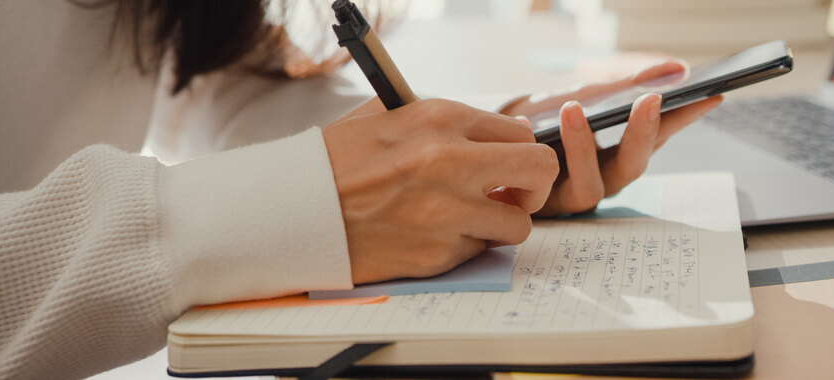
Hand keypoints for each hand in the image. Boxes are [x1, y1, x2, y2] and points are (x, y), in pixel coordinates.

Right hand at [323, 98, 558, 283]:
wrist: (292, 210)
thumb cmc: (335, 164)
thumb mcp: (387, 116)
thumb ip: (443, 123)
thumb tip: (493, 134)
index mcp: (441, 119)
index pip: (520, 132)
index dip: (518, 153)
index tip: (507, 167)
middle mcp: (452, 161)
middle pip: (541, 170)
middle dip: (535, 187)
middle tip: (513, 196)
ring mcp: (448, 211)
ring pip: (519, 224)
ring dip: (499, 225)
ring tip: (466, 221)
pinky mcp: (437, 253)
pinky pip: (478, 252)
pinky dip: (462, 248)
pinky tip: (430, 237)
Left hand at [500, 61, 724, 215]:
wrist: (491, 140)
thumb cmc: (542, 119)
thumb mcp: (582, 96)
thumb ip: (624, 86)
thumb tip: (675, 68)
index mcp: (617, 154)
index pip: (659, 138)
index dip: (684, 120)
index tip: (708, 95)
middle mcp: (599, 179)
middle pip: (631, 169)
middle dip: (641, 135)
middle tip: (650, 100)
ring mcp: (567, 196)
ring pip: (589, 188)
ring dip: (583, 147)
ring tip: (573, 109)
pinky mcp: (535, 206)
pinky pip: (539, 187)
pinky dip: (530, 149)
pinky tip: (523, 124)